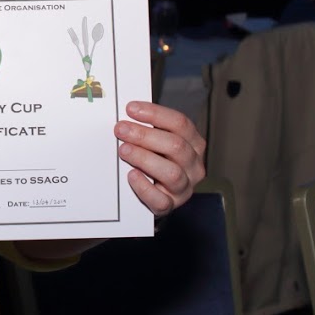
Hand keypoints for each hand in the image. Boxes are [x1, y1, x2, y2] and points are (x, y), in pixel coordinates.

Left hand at [115, 101, 205, 217]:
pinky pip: (160, 200)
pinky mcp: (171, 205)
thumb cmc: (155, 160)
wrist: (156, 193)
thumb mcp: (157, 142)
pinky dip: (144, 187)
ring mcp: (184, 187)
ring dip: (144, 158)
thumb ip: (147, 129)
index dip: (155, 114)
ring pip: (172, 173)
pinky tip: (131, 175)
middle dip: (145, 135)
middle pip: (176, 146)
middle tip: (121, 129)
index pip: (180, 123)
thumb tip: (125, 116)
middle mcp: (194, 165)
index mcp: (193, 143)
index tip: (131, 108)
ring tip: (123, 150)